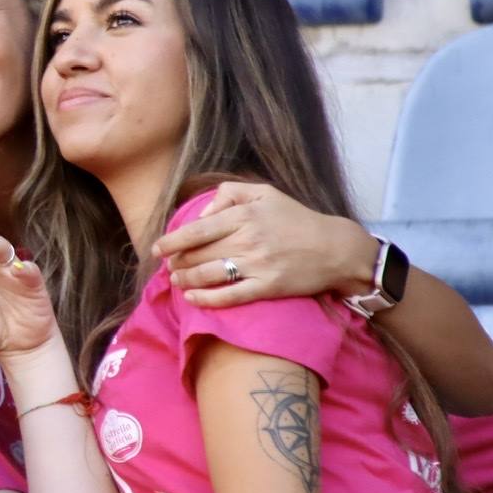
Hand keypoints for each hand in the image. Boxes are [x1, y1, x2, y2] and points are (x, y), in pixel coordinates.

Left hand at [151, 181, 377, 306]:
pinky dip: (206, 299)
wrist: (334, 249)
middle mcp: (247, 240)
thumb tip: (202, 213)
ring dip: (186, 280)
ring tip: (177, 280)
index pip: (196, 230)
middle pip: (198, 255)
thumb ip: (230, 194)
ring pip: (208, 275)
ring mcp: (257, 265)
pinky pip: (229, 296)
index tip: (157, 249)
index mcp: (244, 215)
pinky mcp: (267, 287)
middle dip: (177, 262)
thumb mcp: (265, 193)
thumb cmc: (296, 219)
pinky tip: (192, 299)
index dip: (171, 241)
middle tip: (169, 266)